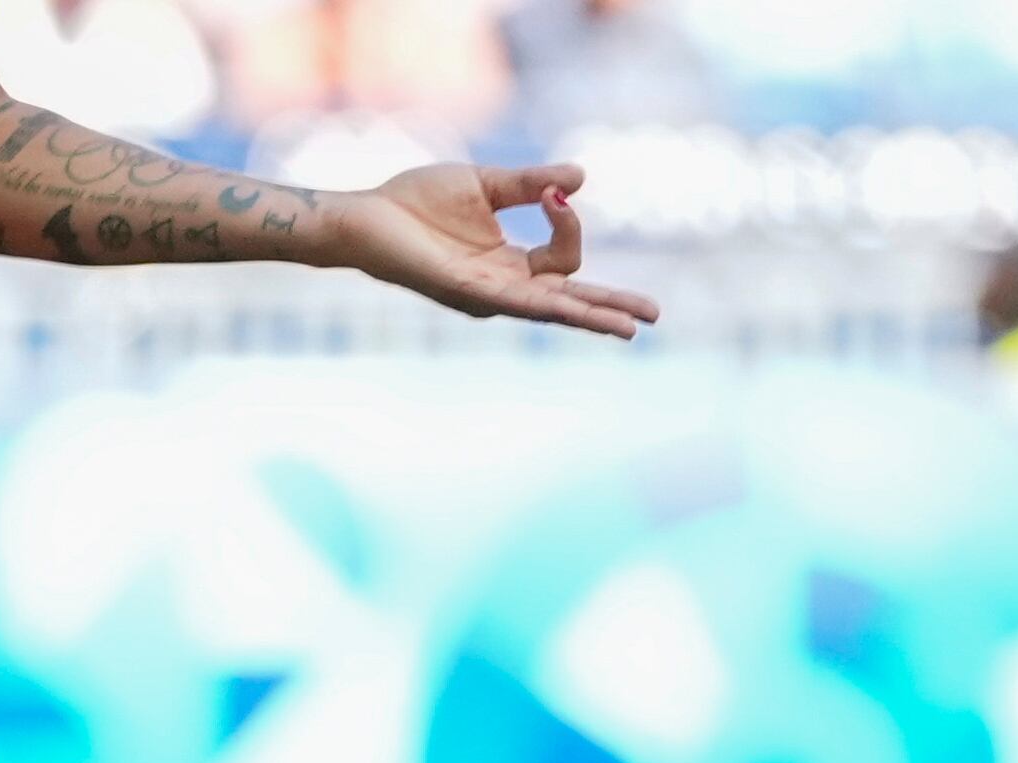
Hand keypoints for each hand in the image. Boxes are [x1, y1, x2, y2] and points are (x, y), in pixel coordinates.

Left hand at [318, 162, 657, 339]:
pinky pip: (511, 299)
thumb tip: (580, 180)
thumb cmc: (416, 201)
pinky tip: (567, 310)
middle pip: (567, 302)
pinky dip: (542, 302)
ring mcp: (482, 294)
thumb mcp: (486, 183)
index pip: (563, 260)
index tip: (552, 191)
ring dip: (587, 316)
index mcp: (508, 266)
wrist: (365, 216)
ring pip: (547, 309)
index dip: (569, 223)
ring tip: (627, 328)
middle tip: (652, 318)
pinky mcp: (461, 290)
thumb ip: (532, 184)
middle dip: (609, 308)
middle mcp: (500, 288)